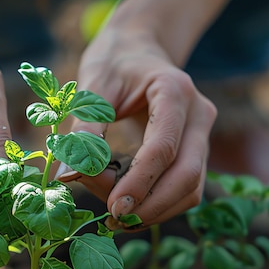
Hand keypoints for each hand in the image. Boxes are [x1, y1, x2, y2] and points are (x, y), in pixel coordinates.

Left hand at [60, 27, 216, 227]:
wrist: (138, 50)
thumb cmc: (113, 63)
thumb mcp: (93, 86)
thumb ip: (83, 129)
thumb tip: (66, 177)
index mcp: (174, 91)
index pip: (164, 147)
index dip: (139, 182)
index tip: (112, 208)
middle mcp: (199, 113)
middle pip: (187, 175)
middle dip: (150, 206)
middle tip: (112, 219)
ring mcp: (202, 133)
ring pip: (191, 188)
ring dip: (155, 210)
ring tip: (115, 212)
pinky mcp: (196, 149)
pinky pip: (186, 187)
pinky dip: (159, 203)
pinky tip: (129, 204)